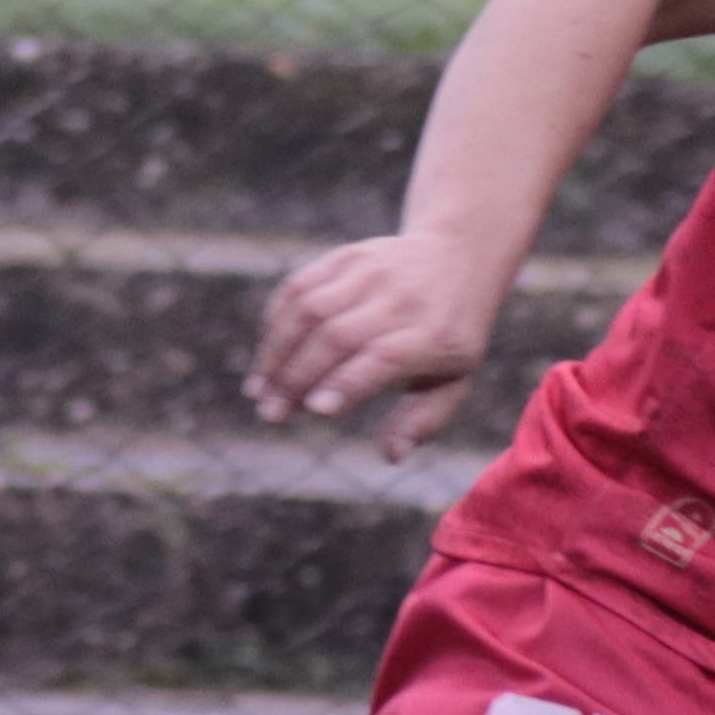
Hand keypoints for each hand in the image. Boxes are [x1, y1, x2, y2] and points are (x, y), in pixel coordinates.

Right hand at [249, 234, 508, 458]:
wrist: (455, 260)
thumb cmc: (450, 336)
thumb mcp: (454, 380)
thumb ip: (423, 420)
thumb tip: (392, 456)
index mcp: (433, 335)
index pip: (384, 357)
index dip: (347, 382)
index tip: (316, 410)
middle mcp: (400, 299)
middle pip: (337, 336)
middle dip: (297, 378)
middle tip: (272, 414)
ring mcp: (371, 272)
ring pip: (309, 309)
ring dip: (276, 352)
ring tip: (259, 390)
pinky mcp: (345, 258)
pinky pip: (299, 287)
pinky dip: (276, 322)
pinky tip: (267, 356)